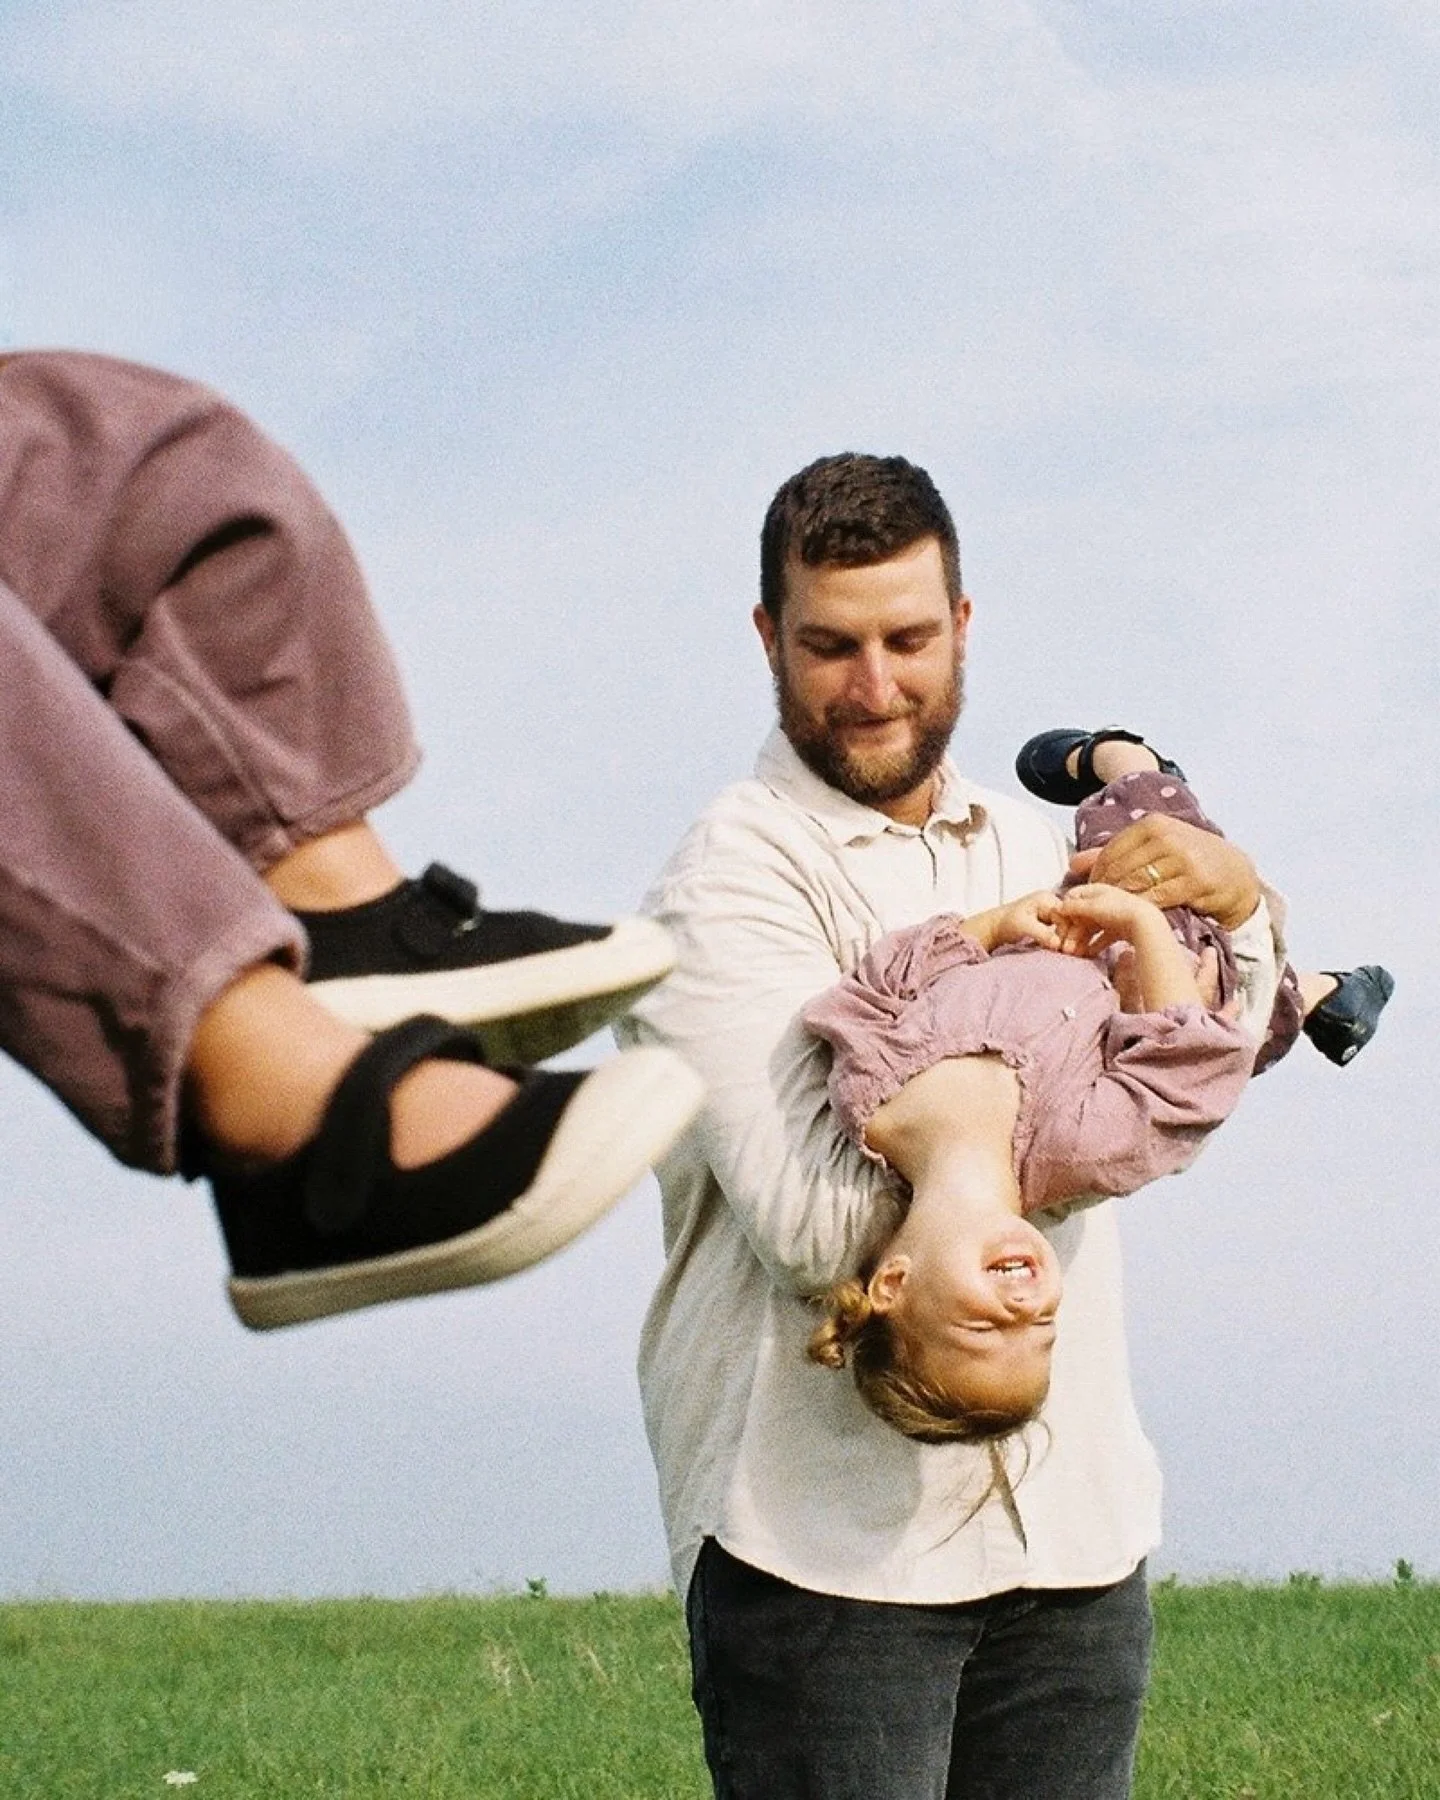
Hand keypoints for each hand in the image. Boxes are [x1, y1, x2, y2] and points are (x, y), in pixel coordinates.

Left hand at [980, 890, 1065, 951]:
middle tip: (1068, 952)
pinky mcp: (1050, 923)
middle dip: (1070, 936)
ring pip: (1069, 926)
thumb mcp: (1023, 926)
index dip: (1068, 931)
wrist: (995, 928)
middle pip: (1070, 919)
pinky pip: (1063, 931)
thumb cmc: (1006, 923)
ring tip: (1066, 953)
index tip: (1064, 947)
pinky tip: (1063, 951)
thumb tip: (1058, 943)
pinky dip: (1064, 941)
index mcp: (1046, 899)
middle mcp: (1052, 903)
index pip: (1067, 914)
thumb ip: (1041, 933)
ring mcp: (1052, 913)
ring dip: (1069, 940)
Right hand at [1049, 882, 1162, 958]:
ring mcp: (1111, 916)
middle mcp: (1103, 901)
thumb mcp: (1091, 906)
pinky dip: (1094, 946)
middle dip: (1071, 932)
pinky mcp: (1118, 930)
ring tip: (1075, 954)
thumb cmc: (1117, 910)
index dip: (1064, 911)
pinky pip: (1102, 938)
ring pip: (1090, 929)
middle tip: (1065, 948)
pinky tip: (1088, 954)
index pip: (1073, 898)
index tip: (1060, 925)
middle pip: (1080, 916)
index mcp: (1096, 890)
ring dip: (1080, 941)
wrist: (1146, 923)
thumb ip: (1072, 907)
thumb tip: (1057, 908)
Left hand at [1069, 815, 1259, 929]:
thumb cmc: (1189, 861)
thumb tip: (1073, 864)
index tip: (1090, 896)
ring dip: (1118, 904)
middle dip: (1103, 894)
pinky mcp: (1194, 881)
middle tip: (1093, 913)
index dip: (1096, 877)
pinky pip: (1156, 899)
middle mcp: (1166, 837)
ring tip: (1109, 918)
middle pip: (1120, 870)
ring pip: (1135, 885)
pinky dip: (1140, 910)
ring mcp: (1182, 858)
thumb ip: (1114, 854)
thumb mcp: (1154, 849)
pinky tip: (1135, 919)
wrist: (1236, 873)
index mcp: (1153, 825)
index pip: (1111, 853)